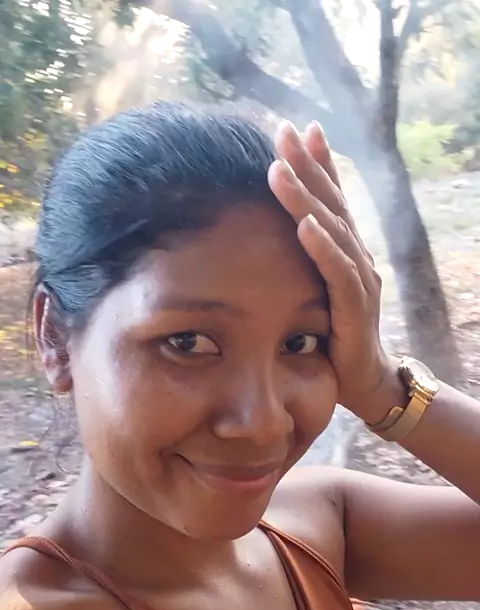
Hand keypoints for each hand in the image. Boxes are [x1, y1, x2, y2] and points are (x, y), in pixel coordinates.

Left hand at [268, 121, 398, 423]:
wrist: (363, 381)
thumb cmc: (332, 336)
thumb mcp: (313, 291)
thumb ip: (300, 263)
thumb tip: (271, 238)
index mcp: (345, 251)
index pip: (332, 199)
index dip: (318, 163)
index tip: (297, 129)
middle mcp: (357, 257)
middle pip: (332, 203)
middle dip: (309, 166)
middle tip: (284, 131)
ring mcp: (360, 280)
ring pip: (333, 230)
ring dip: (307, 198)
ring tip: (281, 168)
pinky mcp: (355, 307)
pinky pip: (337, 272)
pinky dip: (322, 246)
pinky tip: (304, 224)